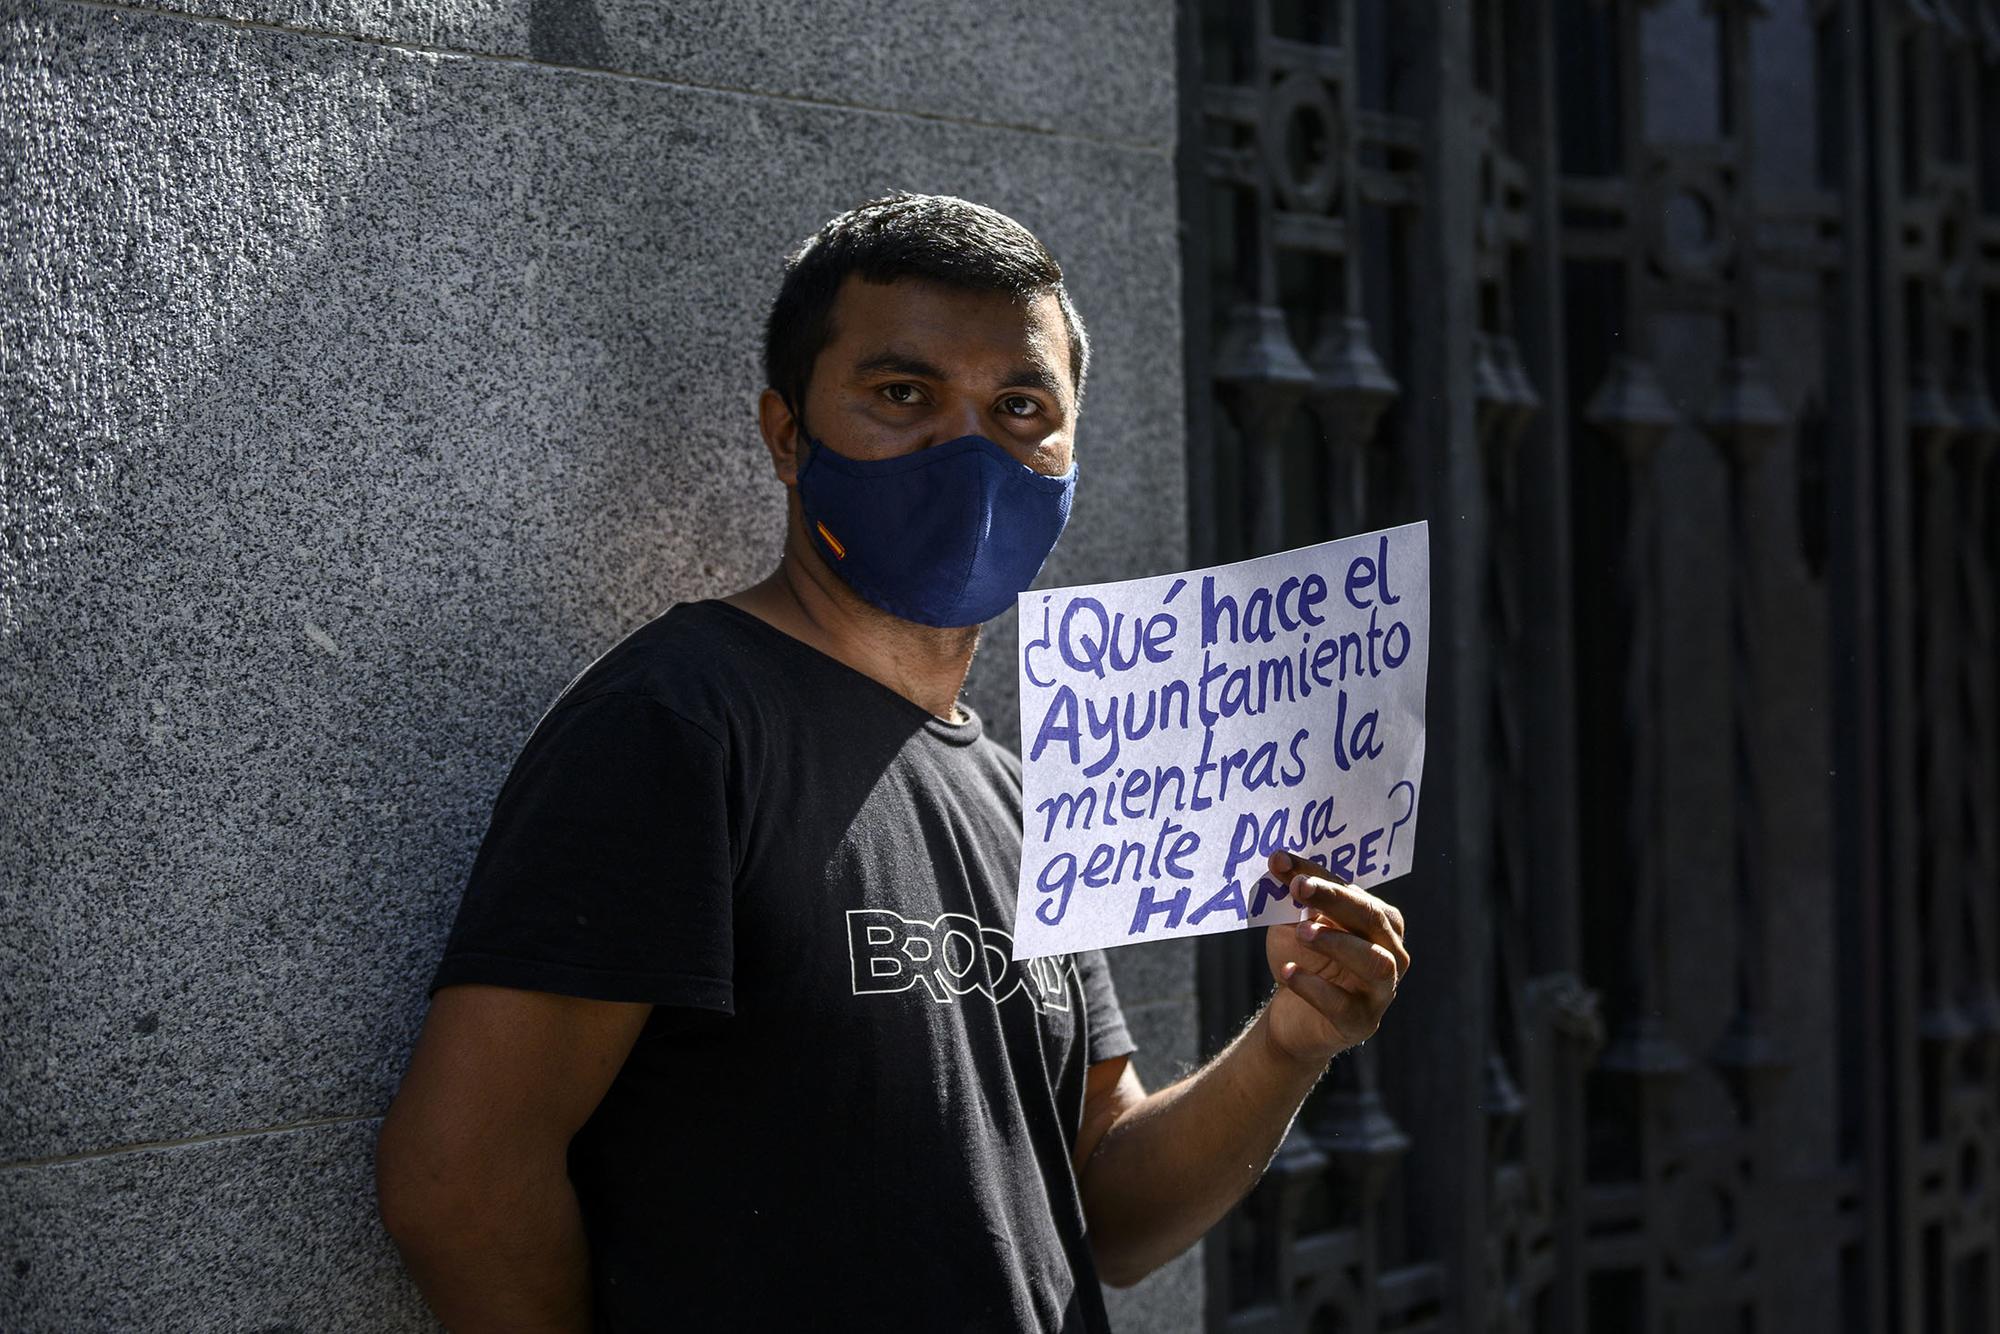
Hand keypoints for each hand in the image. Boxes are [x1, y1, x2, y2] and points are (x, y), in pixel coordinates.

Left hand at [1261, 850, 1409, 1067]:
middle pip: (1372, 919)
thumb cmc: (1303, 960)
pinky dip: (1314, 986)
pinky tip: (1287, 972)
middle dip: (1335, 899)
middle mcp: (1391, 952)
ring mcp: (1382, 991)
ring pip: (1375, 962)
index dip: (1317, 874)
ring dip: (1337, 942)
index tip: (1281, 861)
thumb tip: (1279, 860)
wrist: (1294, 1017)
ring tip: (1301, 933)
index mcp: (1379, 921)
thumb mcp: (1294, 924)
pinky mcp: (1360, 1023)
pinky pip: (1343, 1004)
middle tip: (1299, 888)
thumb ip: (1294, 898)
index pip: (1351, 890)